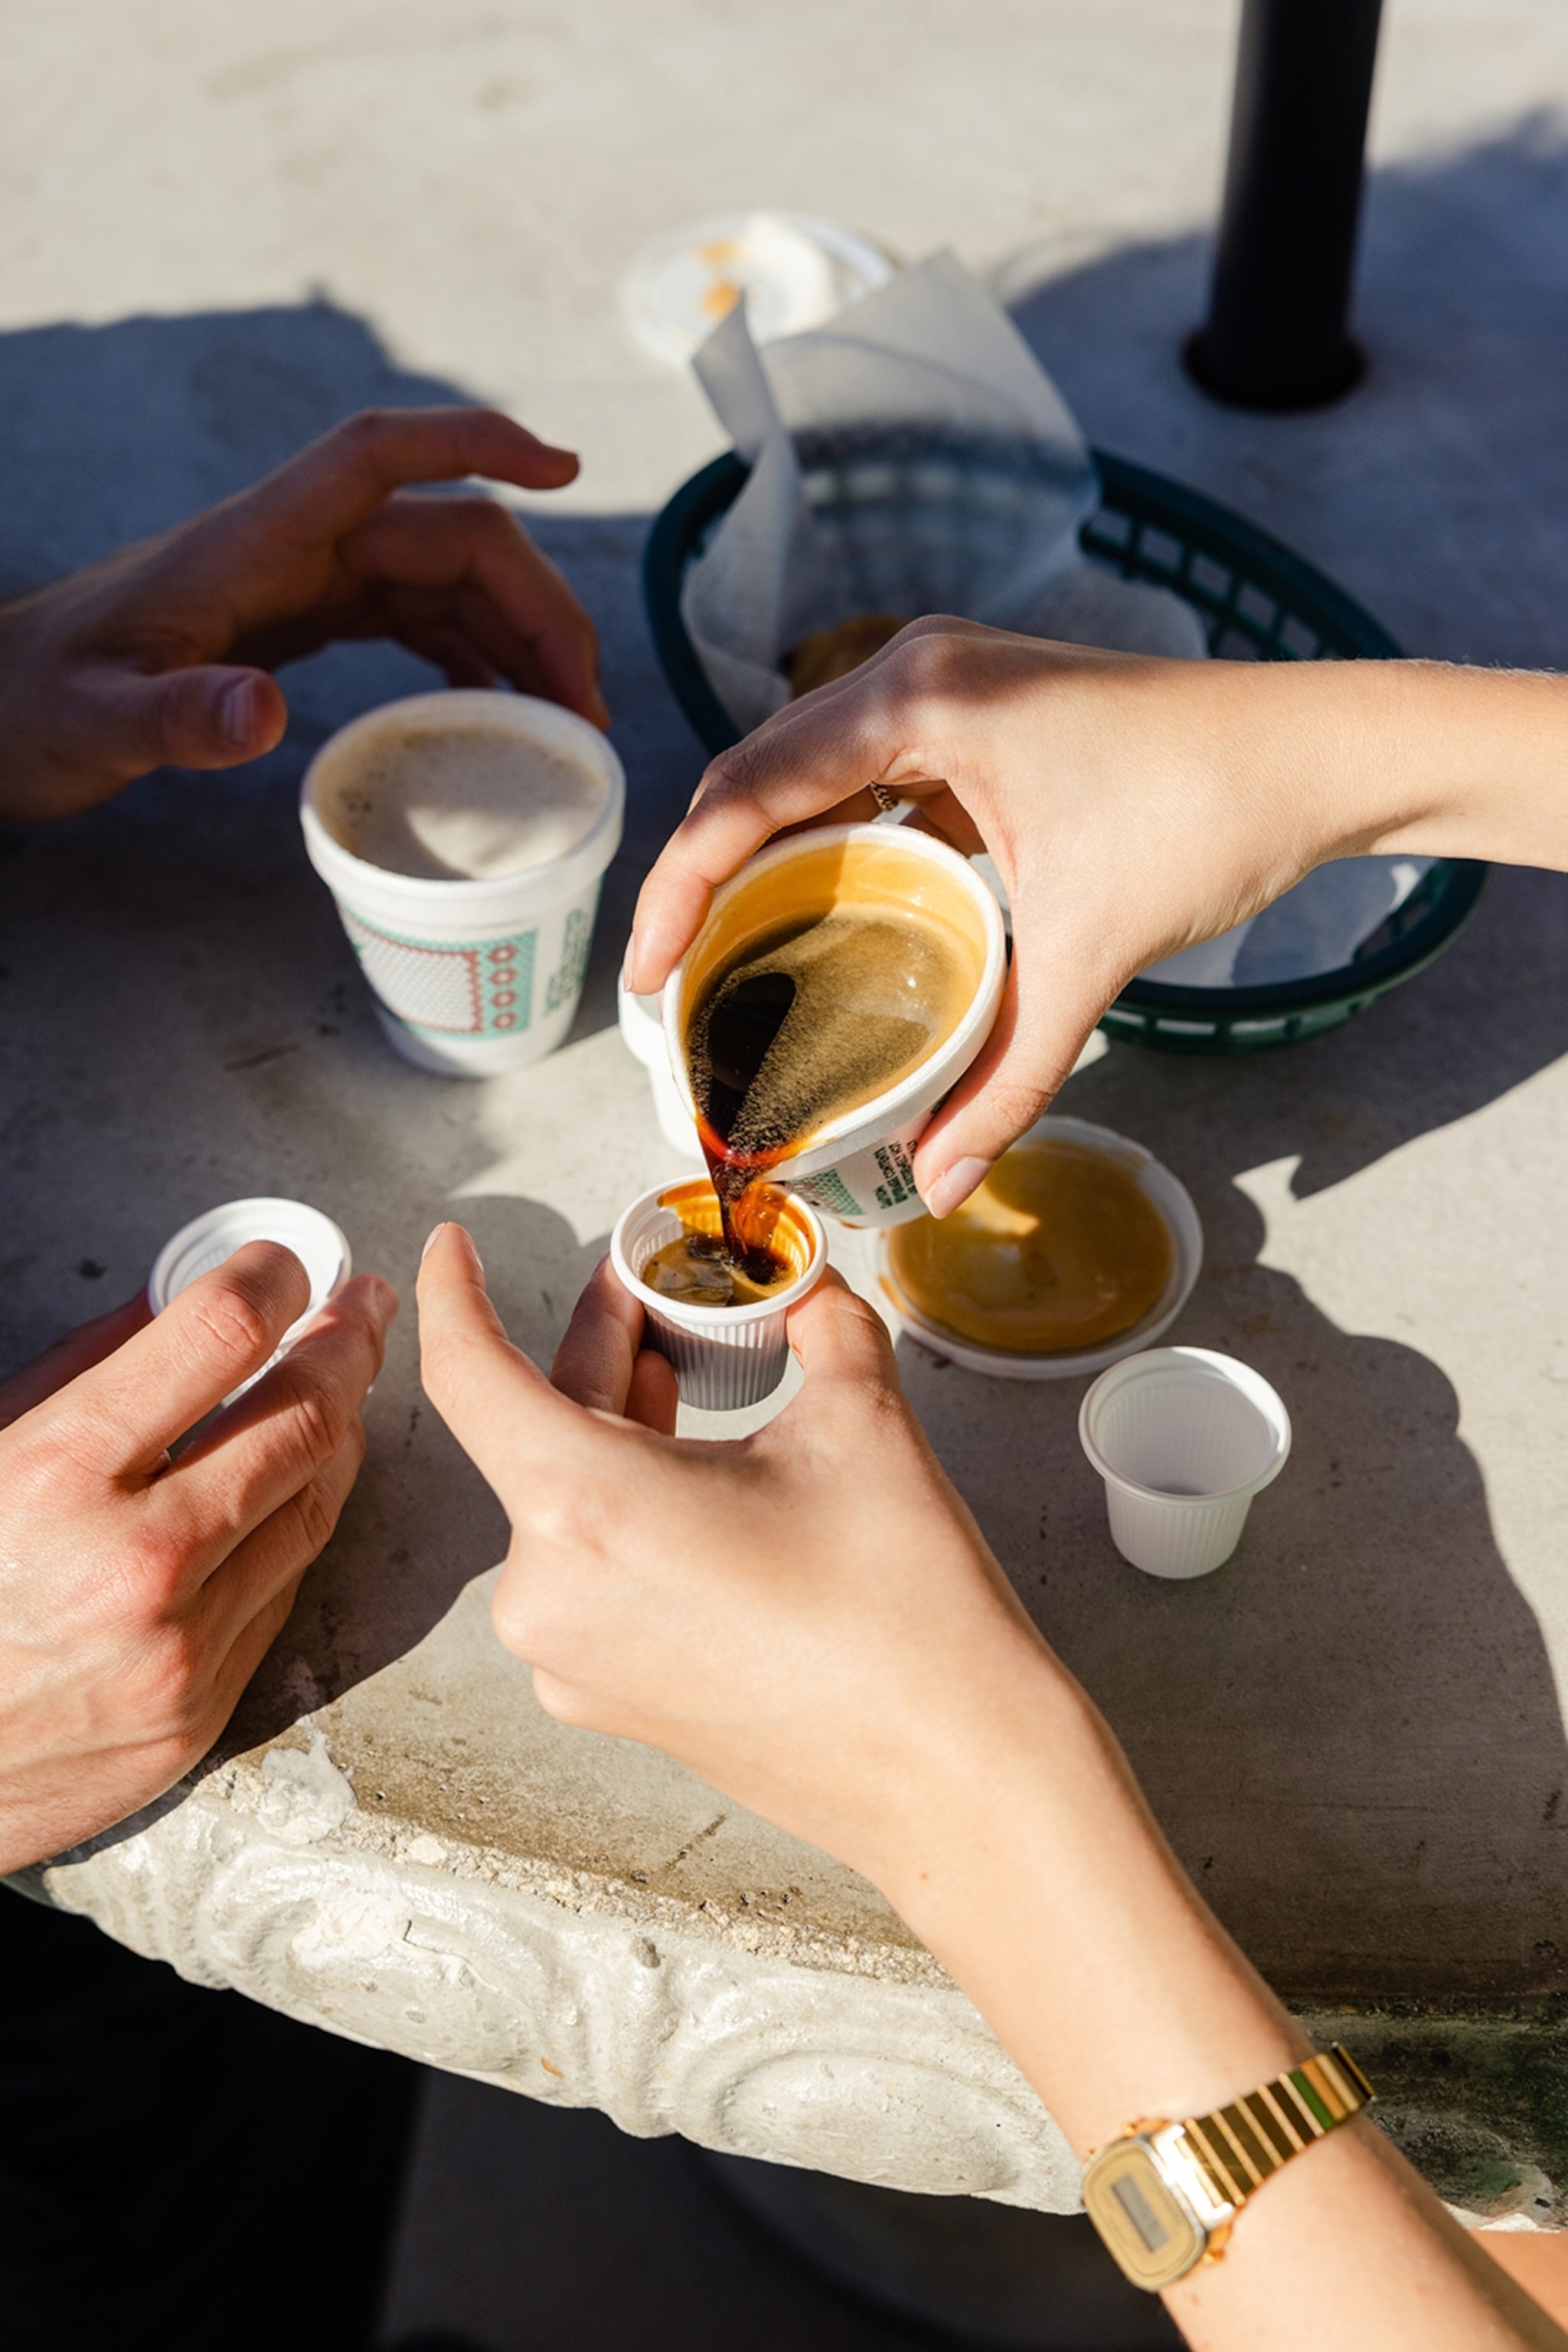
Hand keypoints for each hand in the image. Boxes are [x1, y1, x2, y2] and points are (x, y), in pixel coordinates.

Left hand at [0, 406, 607, 822]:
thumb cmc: (35, 709)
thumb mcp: (95, 725)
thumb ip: (175, 716)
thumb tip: (262, 715)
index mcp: (255, 541)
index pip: (383, 453)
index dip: (479, 444)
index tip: (565, 469)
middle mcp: (293, 546)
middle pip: (451, 534)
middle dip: (536, 604)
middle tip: (586, 708)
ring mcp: (303, 580)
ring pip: (446, 580)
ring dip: (519, 640)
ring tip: (567, 725)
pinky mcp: (300, 618)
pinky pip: (414, 619)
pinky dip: (474, 656)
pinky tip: (504, 709)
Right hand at [0, 1245, 395, 1873]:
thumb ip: (80, 1372)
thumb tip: (177, 1301)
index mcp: (56, 1476)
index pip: (218, 1336)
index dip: (271, 1279)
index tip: (286, 1264)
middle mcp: (132, 1562)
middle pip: (302, 1419)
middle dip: (348, 1344)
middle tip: (363, 1304)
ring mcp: (177, 1648)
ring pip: (314, 1506)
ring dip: (341, 1431)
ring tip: (343, 1383)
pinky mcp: (198, 1713)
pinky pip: (282, 1590)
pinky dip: (297, 1522)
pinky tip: (295, 1483)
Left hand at [416, 1225, 1053, 1887]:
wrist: (957, 1778)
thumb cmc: (905, 1614)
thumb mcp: (862, 1421)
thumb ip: (820, 1322)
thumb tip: (805, 1283)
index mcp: (584, 1510)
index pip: (470, 1377)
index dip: (452, 1295)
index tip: (452, 1248)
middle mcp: (550, 1596)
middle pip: (538, 1433)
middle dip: (603, 1352)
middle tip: (664, 1291)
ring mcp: (572, 1661)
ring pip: (568, 1504)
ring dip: (622, 1431)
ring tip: (701, 1377)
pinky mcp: (609, 1701)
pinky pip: (591, 1573)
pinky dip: (633, 1510)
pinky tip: (710, 1480)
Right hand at [626, 622, 1467, 1212]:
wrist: (1319, 751)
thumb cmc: (1212, 811)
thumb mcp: (1089, 955)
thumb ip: (1008, 1077)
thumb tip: (938, 1184)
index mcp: (919, 698)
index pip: (745, 793)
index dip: (676, 890)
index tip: (643, 979)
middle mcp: (916, 670)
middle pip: (757, 776)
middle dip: (702, 880)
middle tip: (671, 987)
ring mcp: (948, 683)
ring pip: (806, 773)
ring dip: (760, 860)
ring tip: (723, 960)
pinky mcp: (978, 714)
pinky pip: (865, 776)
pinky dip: (829, 845)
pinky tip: (819, 919)